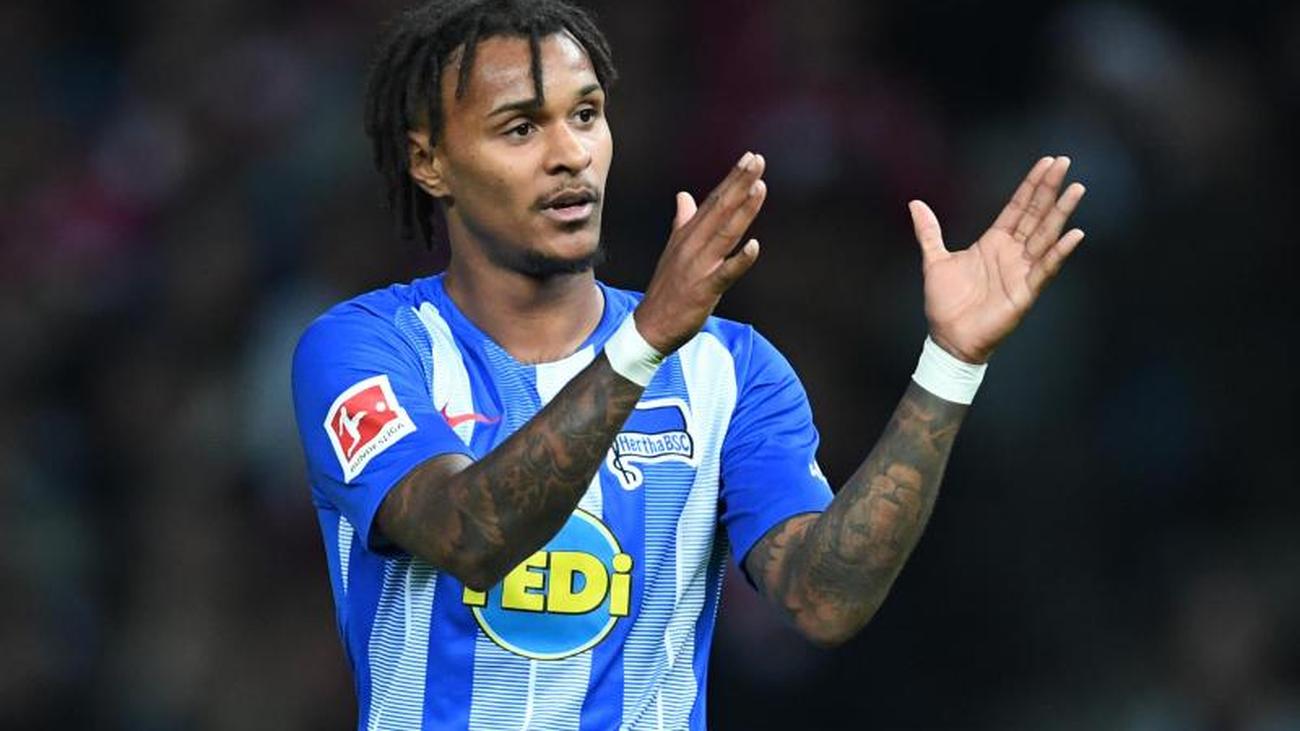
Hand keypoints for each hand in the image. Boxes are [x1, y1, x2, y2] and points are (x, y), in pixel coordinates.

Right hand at [634, 151, 767, 353]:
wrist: (651, 324)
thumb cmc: (667, 288)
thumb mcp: (674, 249)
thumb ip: (683, 221)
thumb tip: (684, 196)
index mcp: (688, 234)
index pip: (714, 200)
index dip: (732, 179)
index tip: (749, 158)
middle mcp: (693, 245)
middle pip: (720, 209)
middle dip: (739, 184)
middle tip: (756, 160)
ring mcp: (699, 266)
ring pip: (725, 233)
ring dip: (743, 210)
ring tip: (759, 187)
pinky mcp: (704, 289)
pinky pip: (725, 272)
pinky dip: (740, 260)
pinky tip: (755, 246)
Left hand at [909, 155, 1085, 363]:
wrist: (948, 337)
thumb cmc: (946, 303)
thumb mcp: (934, 260)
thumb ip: (929, 232)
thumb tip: (915, 204)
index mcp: (993, 242)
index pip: (1017, 207)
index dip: (1031, 184)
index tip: (1047, 162)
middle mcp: (1012, 253)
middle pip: (1035, 214)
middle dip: (1049, 189)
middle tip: (1064, 163)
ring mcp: (1021, 271)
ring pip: (1045, 236)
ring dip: (1061, 213)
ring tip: (1076, 190)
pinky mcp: (1025, 292)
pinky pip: (1045, 269)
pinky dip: (1059, 253)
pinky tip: (1074, 235)